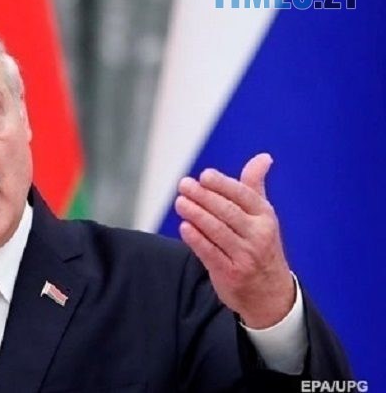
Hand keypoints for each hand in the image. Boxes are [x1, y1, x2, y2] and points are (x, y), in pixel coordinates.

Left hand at [174, 153, 294, 328]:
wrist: (270, 293)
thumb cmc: (260, 245)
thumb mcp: (263, 216)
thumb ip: (254, 186)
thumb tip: (263, 157)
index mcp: (265, 217)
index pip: (244, 196)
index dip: (223, 185)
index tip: (204, 175)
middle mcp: (258, 236)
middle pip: (227, 212)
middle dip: (204, 197)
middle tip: (184, 184)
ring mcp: (245, 256)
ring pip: (217, 231)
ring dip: (196, 215)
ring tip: (180, 202)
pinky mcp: (230, 274)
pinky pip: (210, 253)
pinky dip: (197, 240)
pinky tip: (184, 227)